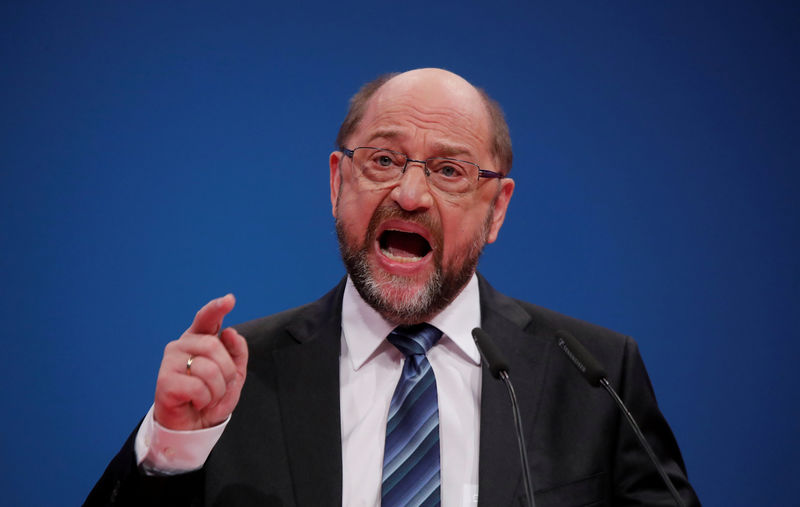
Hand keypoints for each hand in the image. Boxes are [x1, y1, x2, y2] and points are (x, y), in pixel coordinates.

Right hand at [153, 294, 248, 429]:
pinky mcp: (164, 380)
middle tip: (221, 386)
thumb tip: (229, 332)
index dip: (217, 308)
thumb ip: (237, 351)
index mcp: (199, 339)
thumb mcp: (234, 375)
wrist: (194, 427)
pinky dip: (204, 399)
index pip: (207, 318)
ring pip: (208, 369)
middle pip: (213, 346)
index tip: (230, 300)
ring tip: (207, 397)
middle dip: (226, 371)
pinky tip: (195, 402)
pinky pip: (198, 387)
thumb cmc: (212, 397)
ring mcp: (170, 361)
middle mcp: (182, 345)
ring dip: (217, 390)